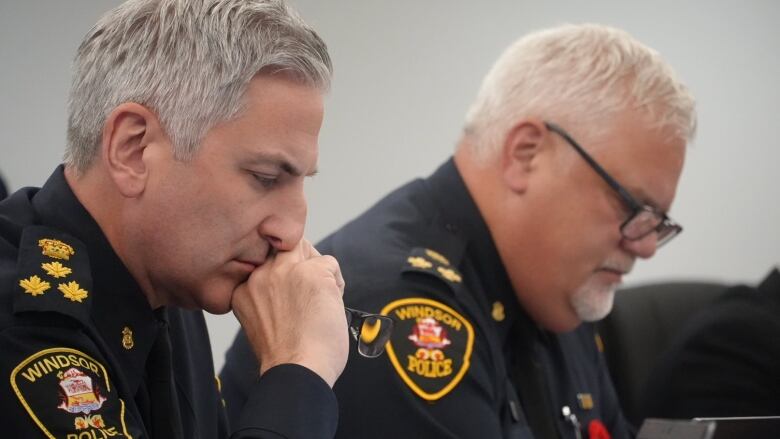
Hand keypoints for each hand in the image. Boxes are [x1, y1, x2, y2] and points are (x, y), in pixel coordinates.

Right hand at [231, 239, 347, 386]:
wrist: (296, 371)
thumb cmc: (286, 356)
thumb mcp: (261, 321)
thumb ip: (270, 296)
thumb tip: (293, 282)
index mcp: (244, 289)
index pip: (265, 260)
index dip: (284, 270)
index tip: (293, 288)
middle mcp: (261, 275)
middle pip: (284, 247)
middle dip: (301, 263)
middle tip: (311, 291)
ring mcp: (285, 272)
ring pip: (306, 249)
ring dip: (318, 271)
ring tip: (320, 302)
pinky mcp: (312, 273)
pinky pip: (330, 263)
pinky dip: (337, 283)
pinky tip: (330, 306)